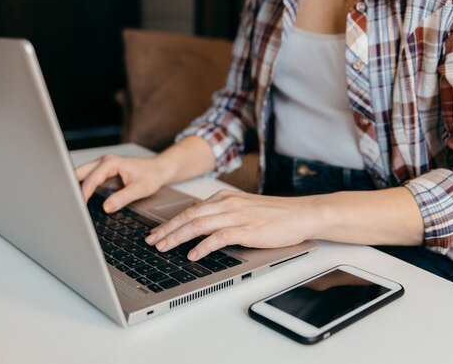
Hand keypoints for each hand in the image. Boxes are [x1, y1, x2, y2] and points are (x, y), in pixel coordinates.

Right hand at [75, 154, 167, 212]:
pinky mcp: (102, 174)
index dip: (84, 193)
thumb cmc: (151, 175)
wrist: (158, 169)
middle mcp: (104, 162)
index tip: (79, 206)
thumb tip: (106, 207)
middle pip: (79, 173)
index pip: (91, 179)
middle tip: (67, 203)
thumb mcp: (140, 189)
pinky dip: (82, 190)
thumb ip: (123, 198)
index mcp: (111, 162)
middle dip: (71, 186)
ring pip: (81, 176)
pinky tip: (80, 201)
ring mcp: (101, 167)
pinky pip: (88, 181)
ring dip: (75, 188)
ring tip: (70, 204)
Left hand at [144, 189, 320, 260]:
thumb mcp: (244, 207)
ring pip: (198, 224)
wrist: (301, 213)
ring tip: (163, 247)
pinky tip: (192, 254)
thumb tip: (200, 221)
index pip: (191, 209)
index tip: (156, 231)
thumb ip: (223, 211)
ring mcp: (236, 215)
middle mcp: (227, 204)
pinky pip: (218, 237)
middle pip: (189, 216)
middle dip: (167, 229)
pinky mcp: (246, 229)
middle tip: (151, 241)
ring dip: (177, 237)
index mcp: (225, 197)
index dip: (171, 221)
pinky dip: (202, 246)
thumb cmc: (275, 214)